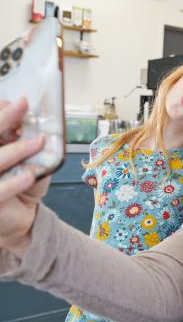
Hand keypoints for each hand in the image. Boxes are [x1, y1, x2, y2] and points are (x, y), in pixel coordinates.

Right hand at [0, 98, 48, 256]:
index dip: (1, 110)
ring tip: (38, 141)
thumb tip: (39, 120)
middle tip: (22, 104)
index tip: (20, 102)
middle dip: (3, 118)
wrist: (19, 219)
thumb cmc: (21, 183)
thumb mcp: (29, 158)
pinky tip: (29, 175)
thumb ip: (30, 141)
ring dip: (15, 149)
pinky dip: (14, 182)